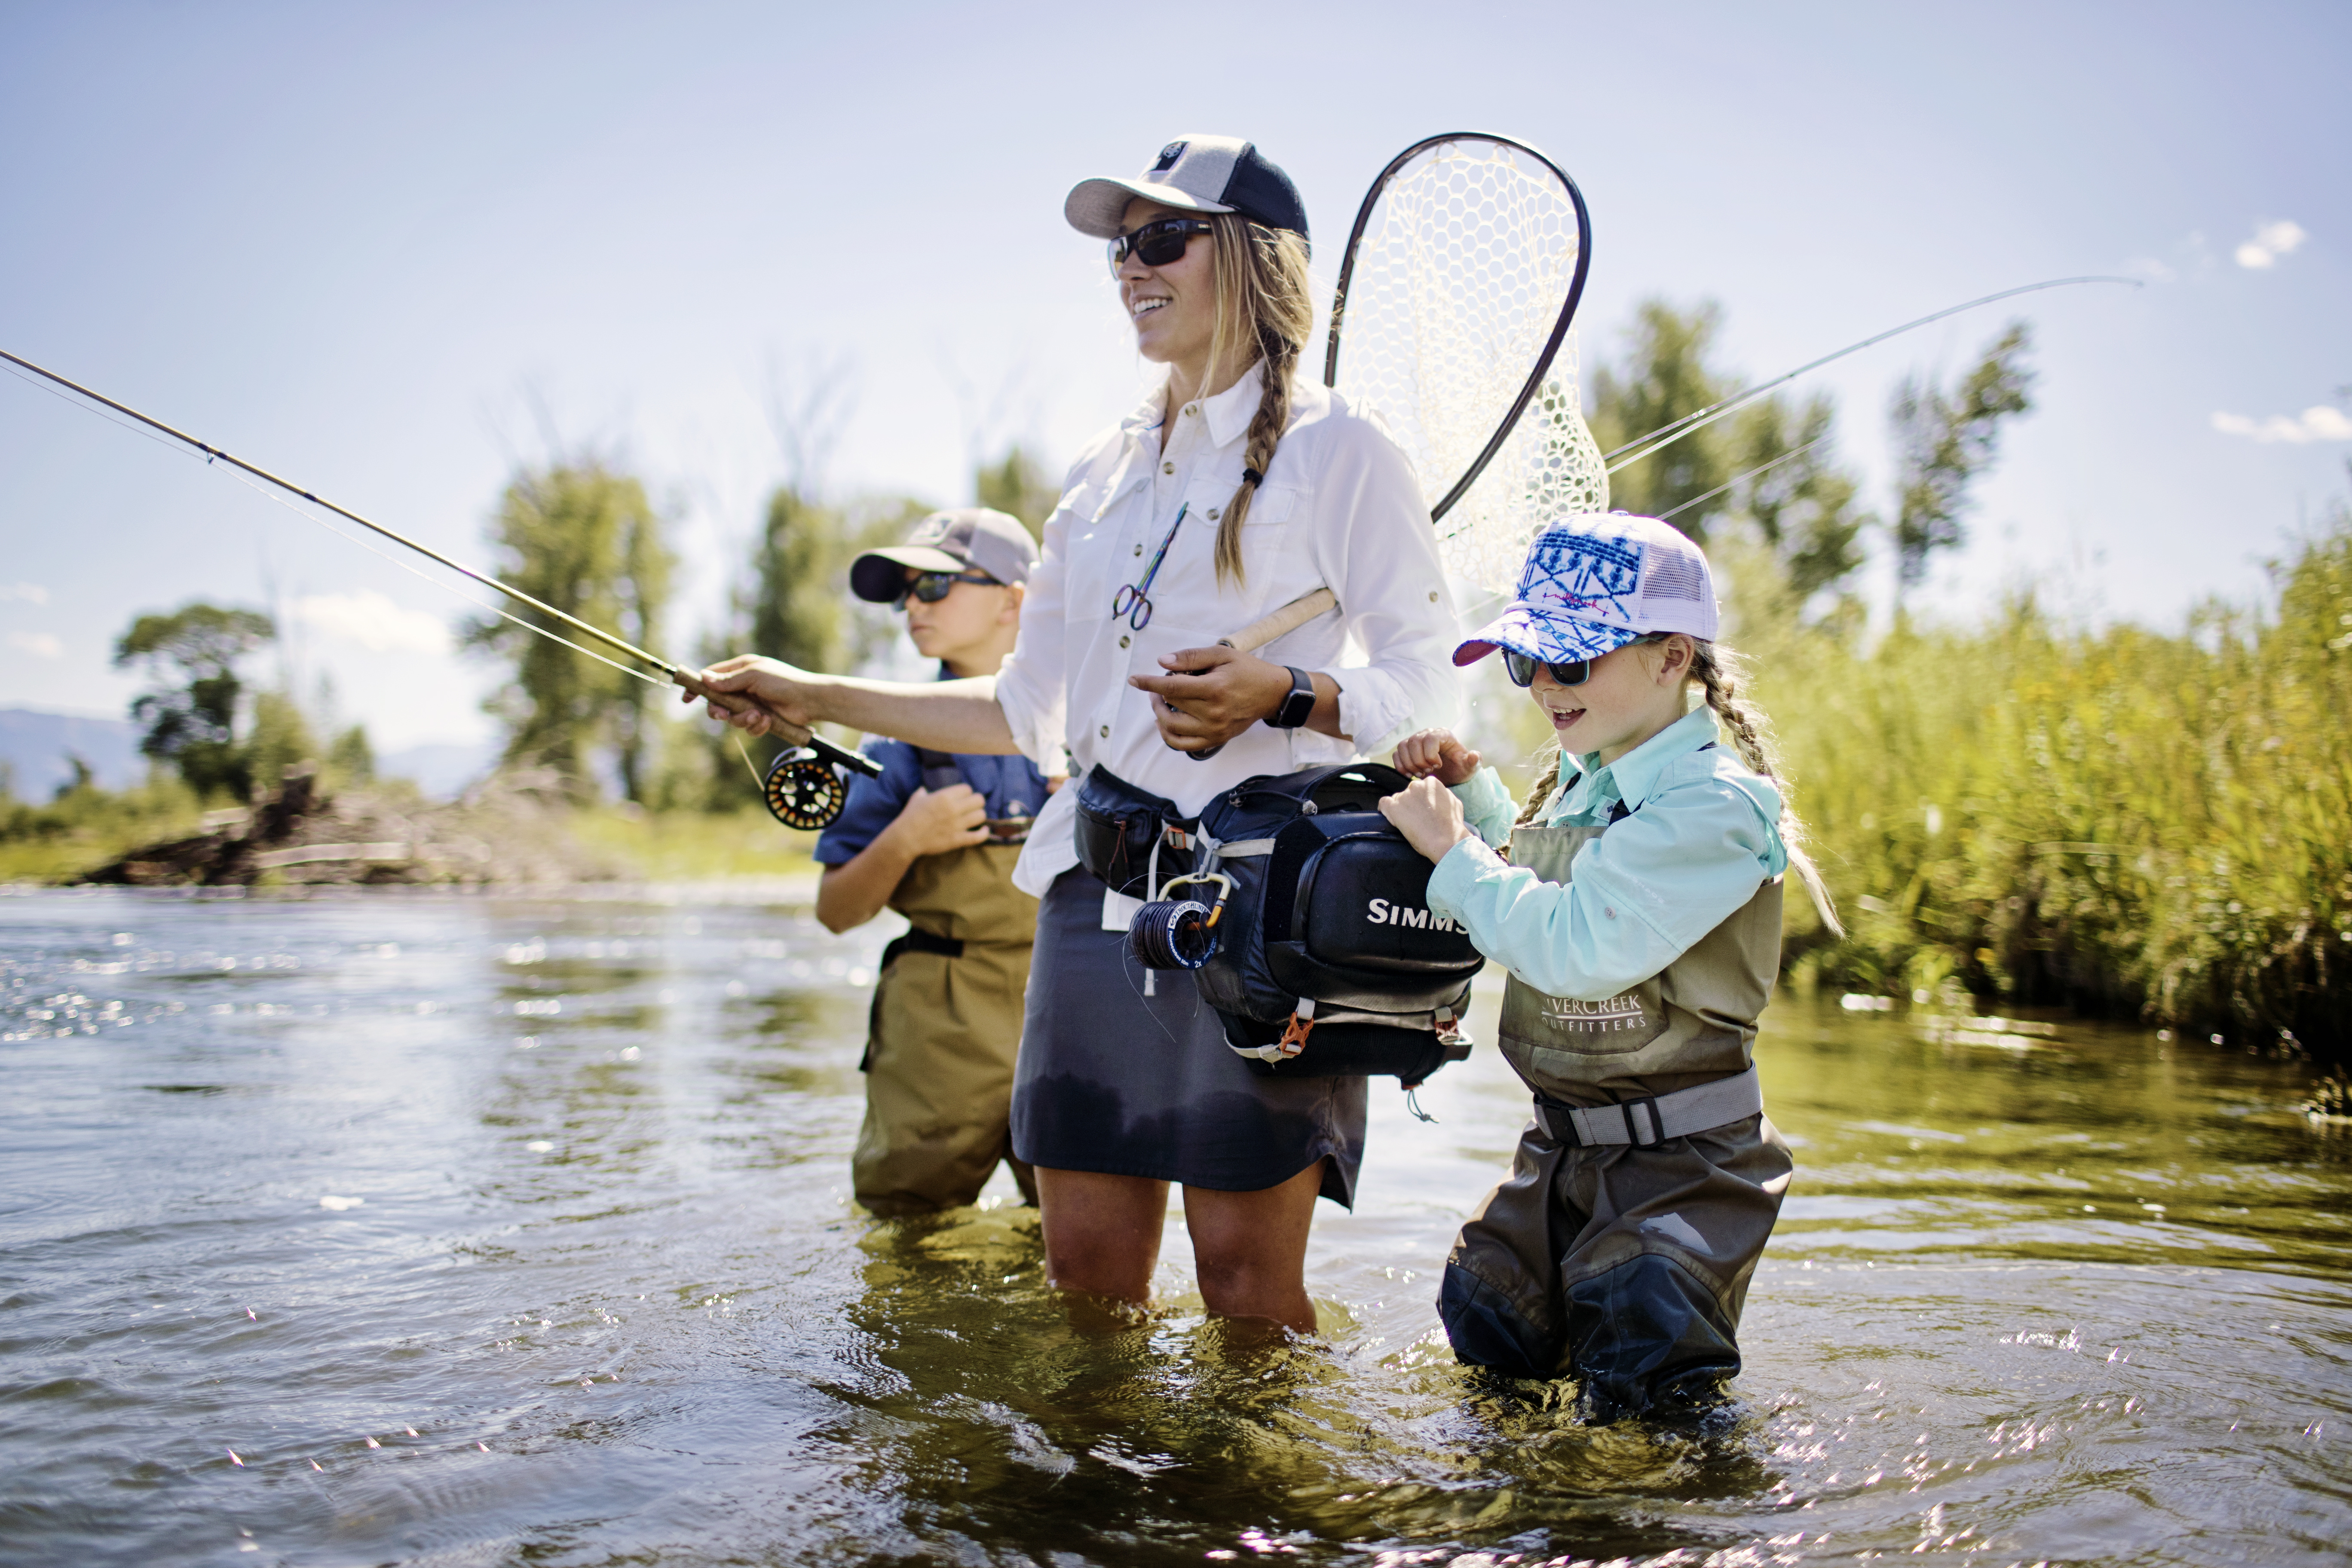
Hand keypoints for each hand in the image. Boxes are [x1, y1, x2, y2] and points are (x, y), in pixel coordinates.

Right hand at [688, 656, 820, 738]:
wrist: (810, 701)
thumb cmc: (784, 682)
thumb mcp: (754, 676)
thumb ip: (729, 680)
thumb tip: (704, 678)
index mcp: (741, 670)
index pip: (711, 677)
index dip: (698, 688)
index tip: (686, 699)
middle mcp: (744, 687)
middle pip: (718, 702)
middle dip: (719, 711)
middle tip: (723, 716)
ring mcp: (752, 703)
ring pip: (733, 718)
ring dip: (742, 719)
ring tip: (758, 716)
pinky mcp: (761, 719)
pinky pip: (749, 728)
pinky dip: (756, 727)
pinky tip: (767, 721)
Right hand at [884, 784, 990, 856]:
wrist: (905, 838)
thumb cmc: (909, 817)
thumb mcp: (916, 799)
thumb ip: (923, 792)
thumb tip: (925, 790)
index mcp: (944, 796)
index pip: (967, 789)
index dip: (966, 793)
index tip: (962, 797)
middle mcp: (953, 809)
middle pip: (979, 800)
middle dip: (976, 802)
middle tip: (972, 807)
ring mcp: (957, 825)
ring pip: (981, 816)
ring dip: (979, 816)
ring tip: (974, 818)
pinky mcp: (958, 839)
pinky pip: (979, 836)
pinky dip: (984, 833)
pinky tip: (984, 830)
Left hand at [1127, 645, 1292, 752]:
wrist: (1272, 693)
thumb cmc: (1247, 670)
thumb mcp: (1221, 654)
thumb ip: (1191, 656)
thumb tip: (1162, 662)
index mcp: (1214, 688)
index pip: (1172, 686)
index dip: (1149, 683)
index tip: (1134, 679)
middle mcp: (1213, 712)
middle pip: (1170, 704)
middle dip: (1159, 692)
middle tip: (1162, 683)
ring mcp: (1214, 729)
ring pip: (1171, 728)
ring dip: (1158, 713)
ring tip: (1160, 701)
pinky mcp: (1216, 739)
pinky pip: (1183, 745)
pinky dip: (1168, 735)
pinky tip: (1165, 722)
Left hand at [1379, 776, 1473, 863]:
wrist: (1447, 840)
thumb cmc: (1453, 825)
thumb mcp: (1454, 802)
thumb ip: (1443, 794)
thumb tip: (1439, 793)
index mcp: (1431, 782)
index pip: (1420, 788)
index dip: (1421, 801)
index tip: (1424, 812)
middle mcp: (1416, 785)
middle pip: (1408, 793)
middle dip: (1411, 804)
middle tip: (1417, 819)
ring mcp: (1404, 796)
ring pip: (1396, 799)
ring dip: (1400, 809)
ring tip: (1409, 824)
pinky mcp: (1394, 808)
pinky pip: (1383, 803)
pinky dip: (1385, 810)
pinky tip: (1391, 817)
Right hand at [1391, 728, 1479, 785]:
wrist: (1451, 775)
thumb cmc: (1460, 768)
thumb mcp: (1470, 767)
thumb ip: (1474, 761)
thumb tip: (1474, 756)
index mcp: (1444, 735)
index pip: (1430, 738)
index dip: (1430, 754)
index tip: (1437, 766)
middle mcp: (1427, 734)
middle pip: (1414, 742)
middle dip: (1419, 761)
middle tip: (1428, 772)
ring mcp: (1415, 741)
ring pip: (1403, 747)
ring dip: (1409, 764)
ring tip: (1420, 774)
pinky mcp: (1407, 750)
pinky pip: (1396, 754)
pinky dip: (1401, 766)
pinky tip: (1411, 775)